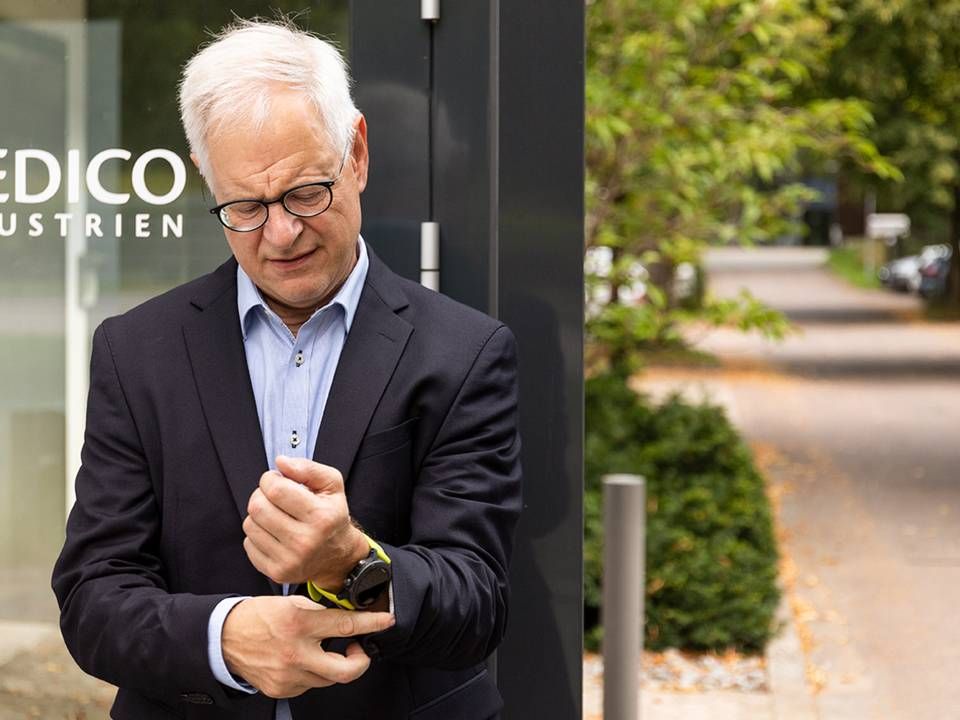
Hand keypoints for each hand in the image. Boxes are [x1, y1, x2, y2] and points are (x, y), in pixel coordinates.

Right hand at [222, 595, 393, 697]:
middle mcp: (296, 653)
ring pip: (329, 678)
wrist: (224, 639)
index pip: (346, 626)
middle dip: (361, 661)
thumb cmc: (257, 616)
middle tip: (359, 649)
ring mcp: (289, 676)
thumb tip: (345, 616)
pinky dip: (313, 672)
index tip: (386, 621)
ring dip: (334, 665)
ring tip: (325, 649)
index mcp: (299, 624)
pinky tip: (304, 659)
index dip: (371, 623)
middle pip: (346, 670)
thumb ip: (319, 612)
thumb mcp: (291, 603)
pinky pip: (310, 684)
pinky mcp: (282, 689)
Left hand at [243, 456, 369, 587]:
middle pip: (258, 507)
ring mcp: (290, 560)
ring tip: (274, 515)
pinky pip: (248, 544)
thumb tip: (281, 462)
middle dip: (261, 495)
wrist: (337, 557)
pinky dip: (257, 534)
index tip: (277, 480)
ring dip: (258, 515)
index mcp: (321, 517)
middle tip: (273, 497)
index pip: (276, 489)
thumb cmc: (332, 516)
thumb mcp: (332, 485)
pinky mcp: (276, 573)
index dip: (270, 479)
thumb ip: (308, 468)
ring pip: (250, 524)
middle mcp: (306, 541)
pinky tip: (273, 533)